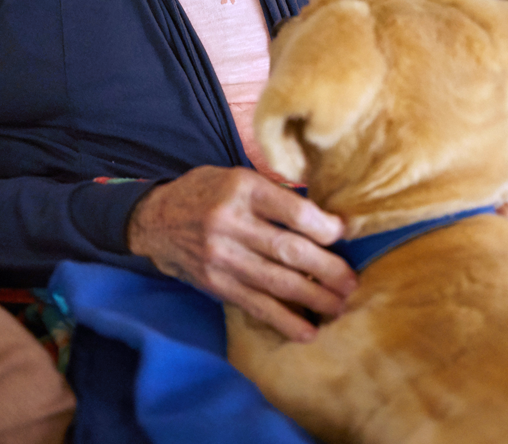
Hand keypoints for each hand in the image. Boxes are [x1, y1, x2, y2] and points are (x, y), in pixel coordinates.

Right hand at [127, 165, 357, 341]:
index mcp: (242, 188)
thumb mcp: (237, 176)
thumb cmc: (206, 192)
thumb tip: (323, 216)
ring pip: (276, 282)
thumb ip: (274, 193)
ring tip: (339, 305)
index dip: (324, 226)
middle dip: (327, 269)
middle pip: (289, 250)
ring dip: (314, 298)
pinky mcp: (216, 284)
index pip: (293, 211)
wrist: (156, 220)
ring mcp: (222, 257)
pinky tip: (307, 330)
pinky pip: (256, 305)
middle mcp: (231, 222)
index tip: (343, 233)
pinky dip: (284, 320)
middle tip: (352, 281)